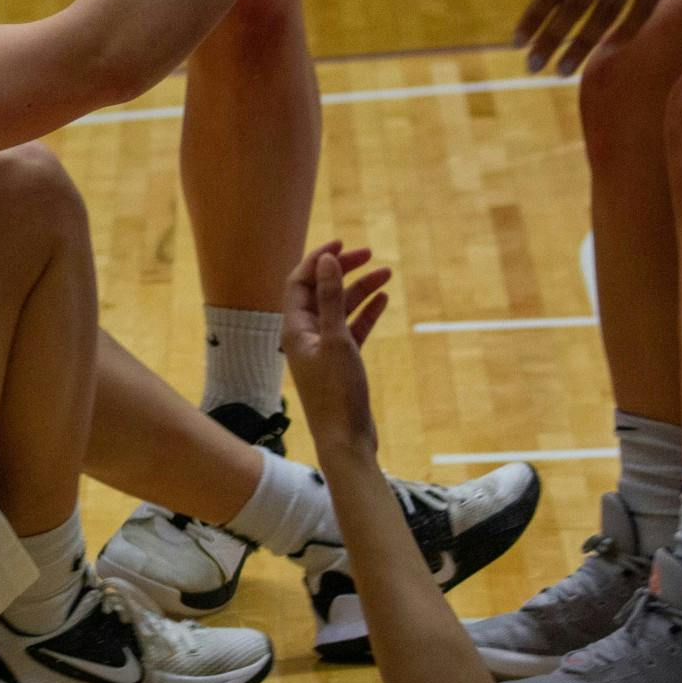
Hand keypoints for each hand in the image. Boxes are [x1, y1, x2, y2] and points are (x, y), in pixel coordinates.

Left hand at [282, 241, 392, 455]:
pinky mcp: (340, 361)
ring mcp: (322, 348)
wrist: (346, 439)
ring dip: (360, 290)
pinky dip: (366, 313)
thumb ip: (331, 299)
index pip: (300, 281)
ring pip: (340, 309)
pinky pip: (352, 328)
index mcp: (294, 328)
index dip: (319, 259)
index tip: (343, 243)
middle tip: (369, 255)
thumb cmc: (337, 393)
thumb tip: (327, 261)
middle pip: (321, 291)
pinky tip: (383, 299)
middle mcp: (304, 335)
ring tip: (386, 273)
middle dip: (343, 270)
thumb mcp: (336, 339)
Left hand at [499, 0, 681, 75]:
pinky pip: (646, 8)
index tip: (517, 42)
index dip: (533, 17)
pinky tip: (611, 49)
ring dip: (584, 45)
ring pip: (607, 15)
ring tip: (565, 70)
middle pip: (575, 9)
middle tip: (533, 67)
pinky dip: (628, 30)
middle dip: (552, 40)